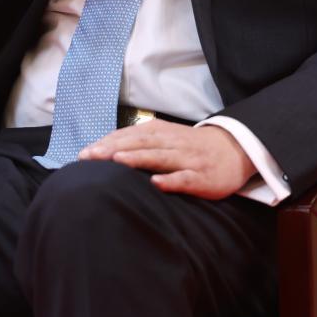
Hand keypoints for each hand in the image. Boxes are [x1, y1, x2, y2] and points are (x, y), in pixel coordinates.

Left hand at [78, 120, 257, 199]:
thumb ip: (140, 142)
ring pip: (159, 157)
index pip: (129, 136)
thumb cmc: (190, 147)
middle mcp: (171, 143)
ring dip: (138, 158)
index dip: (107, 142)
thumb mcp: (165, 137)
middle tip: (90, 157)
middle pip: (140, 143)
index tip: (83, 152)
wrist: (233, 150)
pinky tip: (156, 183)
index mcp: (160, 132)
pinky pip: (184, 178)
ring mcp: (187, 159)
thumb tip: (106, 149)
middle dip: (114, 149)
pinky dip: (170, 180)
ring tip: (117, 161)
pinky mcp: (201, 177)